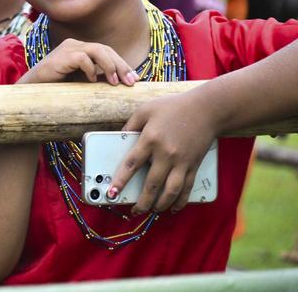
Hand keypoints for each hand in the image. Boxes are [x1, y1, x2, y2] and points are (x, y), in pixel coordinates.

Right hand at [17, 38, 137, 86]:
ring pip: (97, 50)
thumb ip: (98, 78)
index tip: (134, 79)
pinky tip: (91, 81)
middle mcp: (74, 45)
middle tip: (130, 82)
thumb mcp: (82, 81)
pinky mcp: (61, 57)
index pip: (106, 51)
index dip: (122, 64)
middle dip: (121, 65)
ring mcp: (67, 48)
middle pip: (105, 49)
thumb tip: (121, 83)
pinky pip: (82, 58)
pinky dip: (91, 69)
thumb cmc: (56, 87)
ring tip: (115, 82)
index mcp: (80, 48)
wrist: (32, 90)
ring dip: (110, 66)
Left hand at [108, 92, 217, 213]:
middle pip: (151, 184)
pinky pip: (187, 188)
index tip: (112, 193)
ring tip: (151, 212)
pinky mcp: (194, 165)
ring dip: (160, 205)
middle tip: (133, 211)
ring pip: (170, 191)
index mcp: (150, 139)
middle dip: (141, 202)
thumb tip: (118, 139)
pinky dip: (180, 201)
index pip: (131, 164)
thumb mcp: (145, 110)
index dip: (120, 181)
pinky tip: (172, 208)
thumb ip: (130, 126)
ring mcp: (182, 162)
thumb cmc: (173, 107)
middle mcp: (166, 154)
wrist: (207, 109)